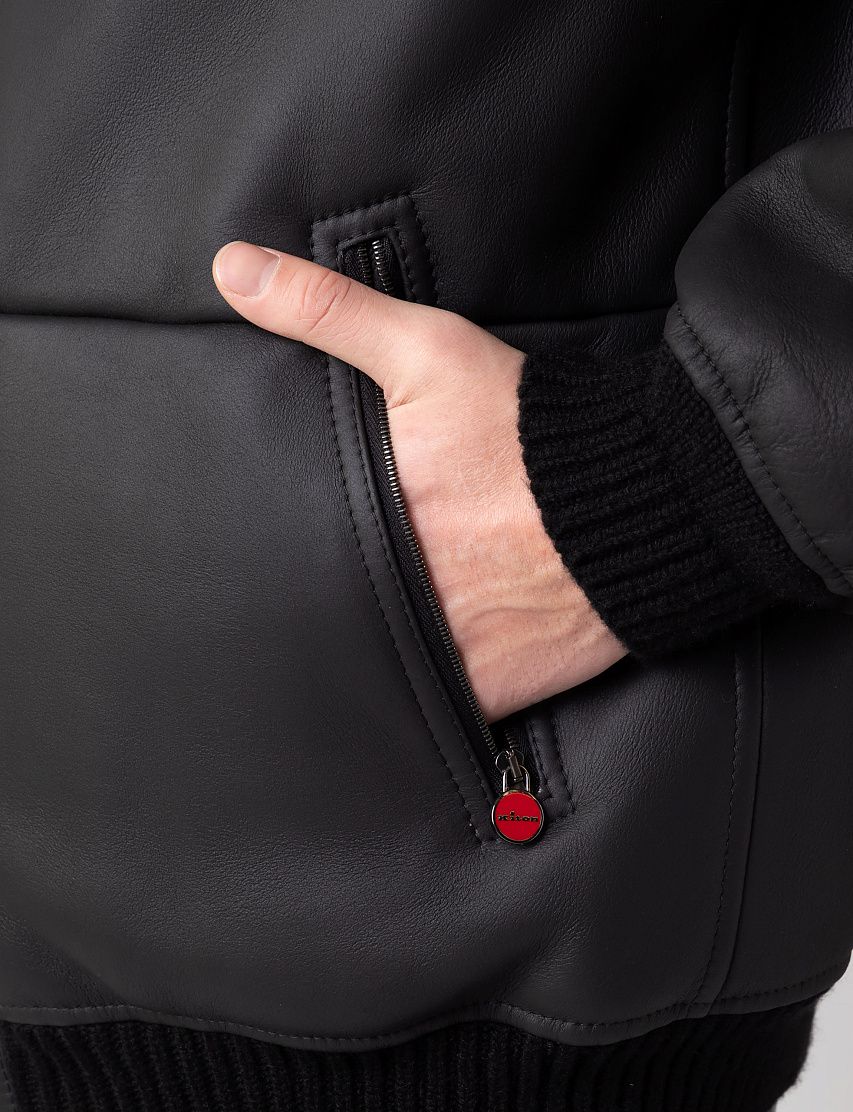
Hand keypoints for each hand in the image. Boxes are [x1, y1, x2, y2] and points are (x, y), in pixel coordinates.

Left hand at [212, 242, 624, 719]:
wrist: (645, 496)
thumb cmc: (530, 426)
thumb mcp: (427, 351)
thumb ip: (327, 310)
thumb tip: (231, 270)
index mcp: (366, 514)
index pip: (279, 547)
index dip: (261, 550)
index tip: (247, 550)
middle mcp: (393, 590)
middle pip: (318, 610)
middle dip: (308, 600)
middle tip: (302, 591)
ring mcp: (438, 650)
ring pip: (365, 666)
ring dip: (358, 651)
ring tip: (351, 633)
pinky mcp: (482, 690)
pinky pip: (426, 706)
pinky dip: (413, 695)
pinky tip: (411, 669)